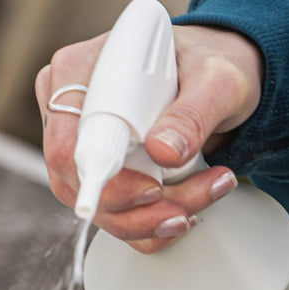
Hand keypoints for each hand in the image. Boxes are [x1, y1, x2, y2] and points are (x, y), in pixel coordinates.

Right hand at [35, 24, 263, 252]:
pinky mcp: (106, 174)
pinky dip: (154, 227)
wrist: (220, 78)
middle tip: (188, 206)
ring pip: (100, 208)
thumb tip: (162, 151)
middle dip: (138, 209)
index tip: (154, 190)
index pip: (67, 144)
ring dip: (153, 221)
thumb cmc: (212, 62)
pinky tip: (188, 211)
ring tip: (206, 195)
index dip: (106, 180)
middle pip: (78, 184)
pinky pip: (118, 216)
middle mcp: (71, 112)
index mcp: (79, 73)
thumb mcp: (217, 79)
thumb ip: (192, 113)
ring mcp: (84, 147)